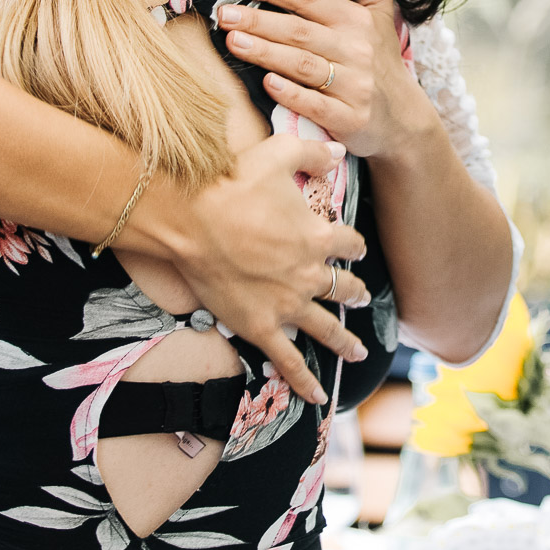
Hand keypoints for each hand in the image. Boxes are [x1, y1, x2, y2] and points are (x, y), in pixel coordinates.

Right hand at [153, 134, 369, 403]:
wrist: (189, 217)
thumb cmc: (231, 182)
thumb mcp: (277, 153)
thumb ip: (311, 153)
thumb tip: (337, 153)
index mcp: (317, 236)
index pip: (349, 244)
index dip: (353, 245)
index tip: (354, 247)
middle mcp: (308, 275)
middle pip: (343, 288)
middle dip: (354, 291)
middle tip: (359, 295)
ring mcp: (286, 305)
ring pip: (326, 328)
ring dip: (344, 340)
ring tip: (358, 350)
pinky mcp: (259, 325)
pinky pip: (288, 360)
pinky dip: (304, 380)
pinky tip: (318, 396)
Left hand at [220, 0, 432, 159]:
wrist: (404, 117)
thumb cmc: (377, 57)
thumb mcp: (379, 10)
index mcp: (357, 20)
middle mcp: (356, 50)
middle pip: (299, 31)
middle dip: (258, 20)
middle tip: (225, 15)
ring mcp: (354, 86)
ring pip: (302, 65)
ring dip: (265, 52)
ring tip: (233, 41)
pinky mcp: (350, 119)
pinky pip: (316, 105)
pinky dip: (291, 94)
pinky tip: (266, 83)